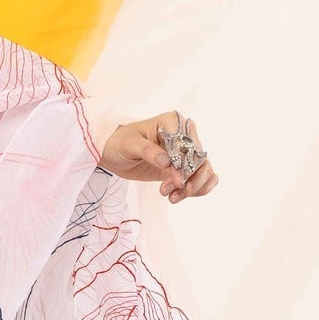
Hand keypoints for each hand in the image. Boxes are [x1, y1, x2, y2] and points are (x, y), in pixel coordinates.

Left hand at [100, 111, 218, 201]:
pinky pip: (202, 179)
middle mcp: (184, 135)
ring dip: (194, 187)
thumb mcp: (129, 144)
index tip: (176, 179)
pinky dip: (196, 190)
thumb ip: (149, 151)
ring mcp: (185, 153)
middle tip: (174, 191)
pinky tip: (178, 196)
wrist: (113, 153)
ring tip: (172, 197)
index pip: (189, 144)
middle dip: (191, 179)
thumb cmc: (119, 142)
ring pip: (205, 170)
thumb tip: (168, 162)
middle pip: (201, 158)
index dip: (185, 164)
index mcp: (173, 122)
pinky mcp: (183, 168)